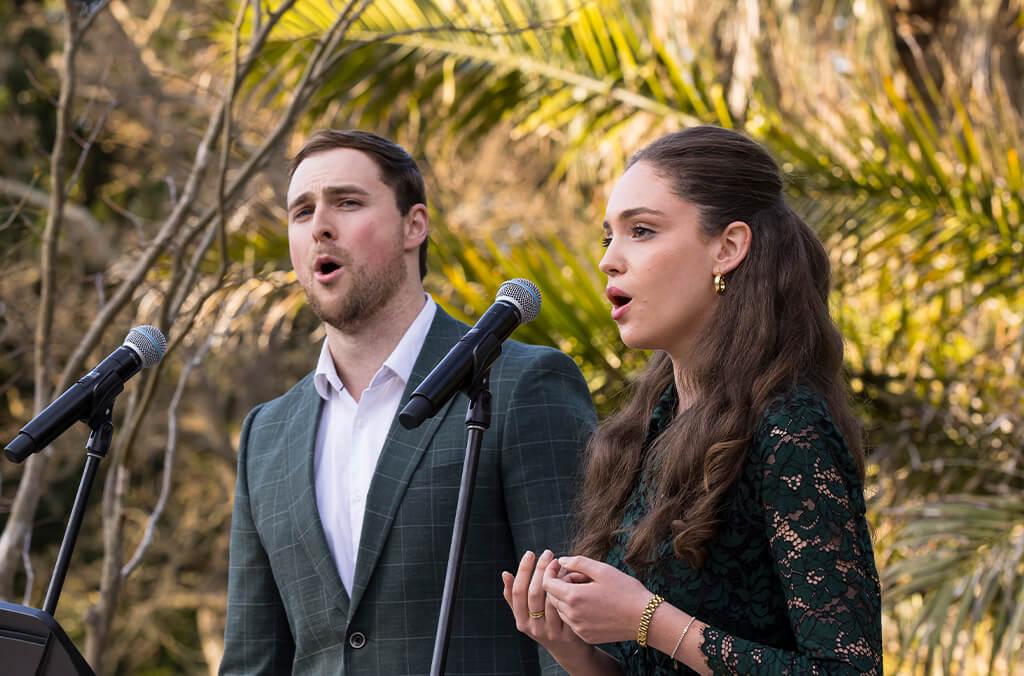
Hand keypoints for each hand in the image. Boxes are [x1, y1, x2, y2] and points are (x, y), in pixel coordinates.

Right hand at [502, 550, 592, 666]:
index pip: (518, 592)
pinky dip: (569, 589)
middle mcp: (534, 628)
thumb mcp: (527, 615)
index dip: (523, 570)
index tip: (530, 553)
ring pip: (551, 599)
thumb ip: (515, 597)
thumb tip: (505, 573)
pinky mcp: (569, 633)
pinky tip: (570, 576)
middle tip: (547, 553)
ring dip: (556, 576)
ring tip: (559, 562)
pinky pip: (567, 606)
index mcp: (521, 621)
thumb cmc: (546, 624)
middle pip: (534, 593)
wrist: (570, 651)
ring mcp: (552, 632)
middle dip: (540, 569)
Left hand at [543, 555, 652, 644]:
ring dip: (568, 599)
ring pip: (562, 610)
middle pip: (553, 597)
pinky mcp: (586, 636)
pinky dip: (576, 612)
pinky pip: (572, 622)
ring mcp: (579, 628)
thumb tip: (561, 560)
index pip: (547, 584)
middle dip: (560, 584)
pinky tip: (593, 605)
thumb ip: (578, 562)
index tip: (559, 565)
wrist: (645, 619)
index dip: (550, 572)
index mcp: (574, 597)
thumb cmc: (626, 590)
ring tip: (588, 590)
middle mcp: (572, 616)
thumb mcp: (602, 570)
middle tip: (579, 576)